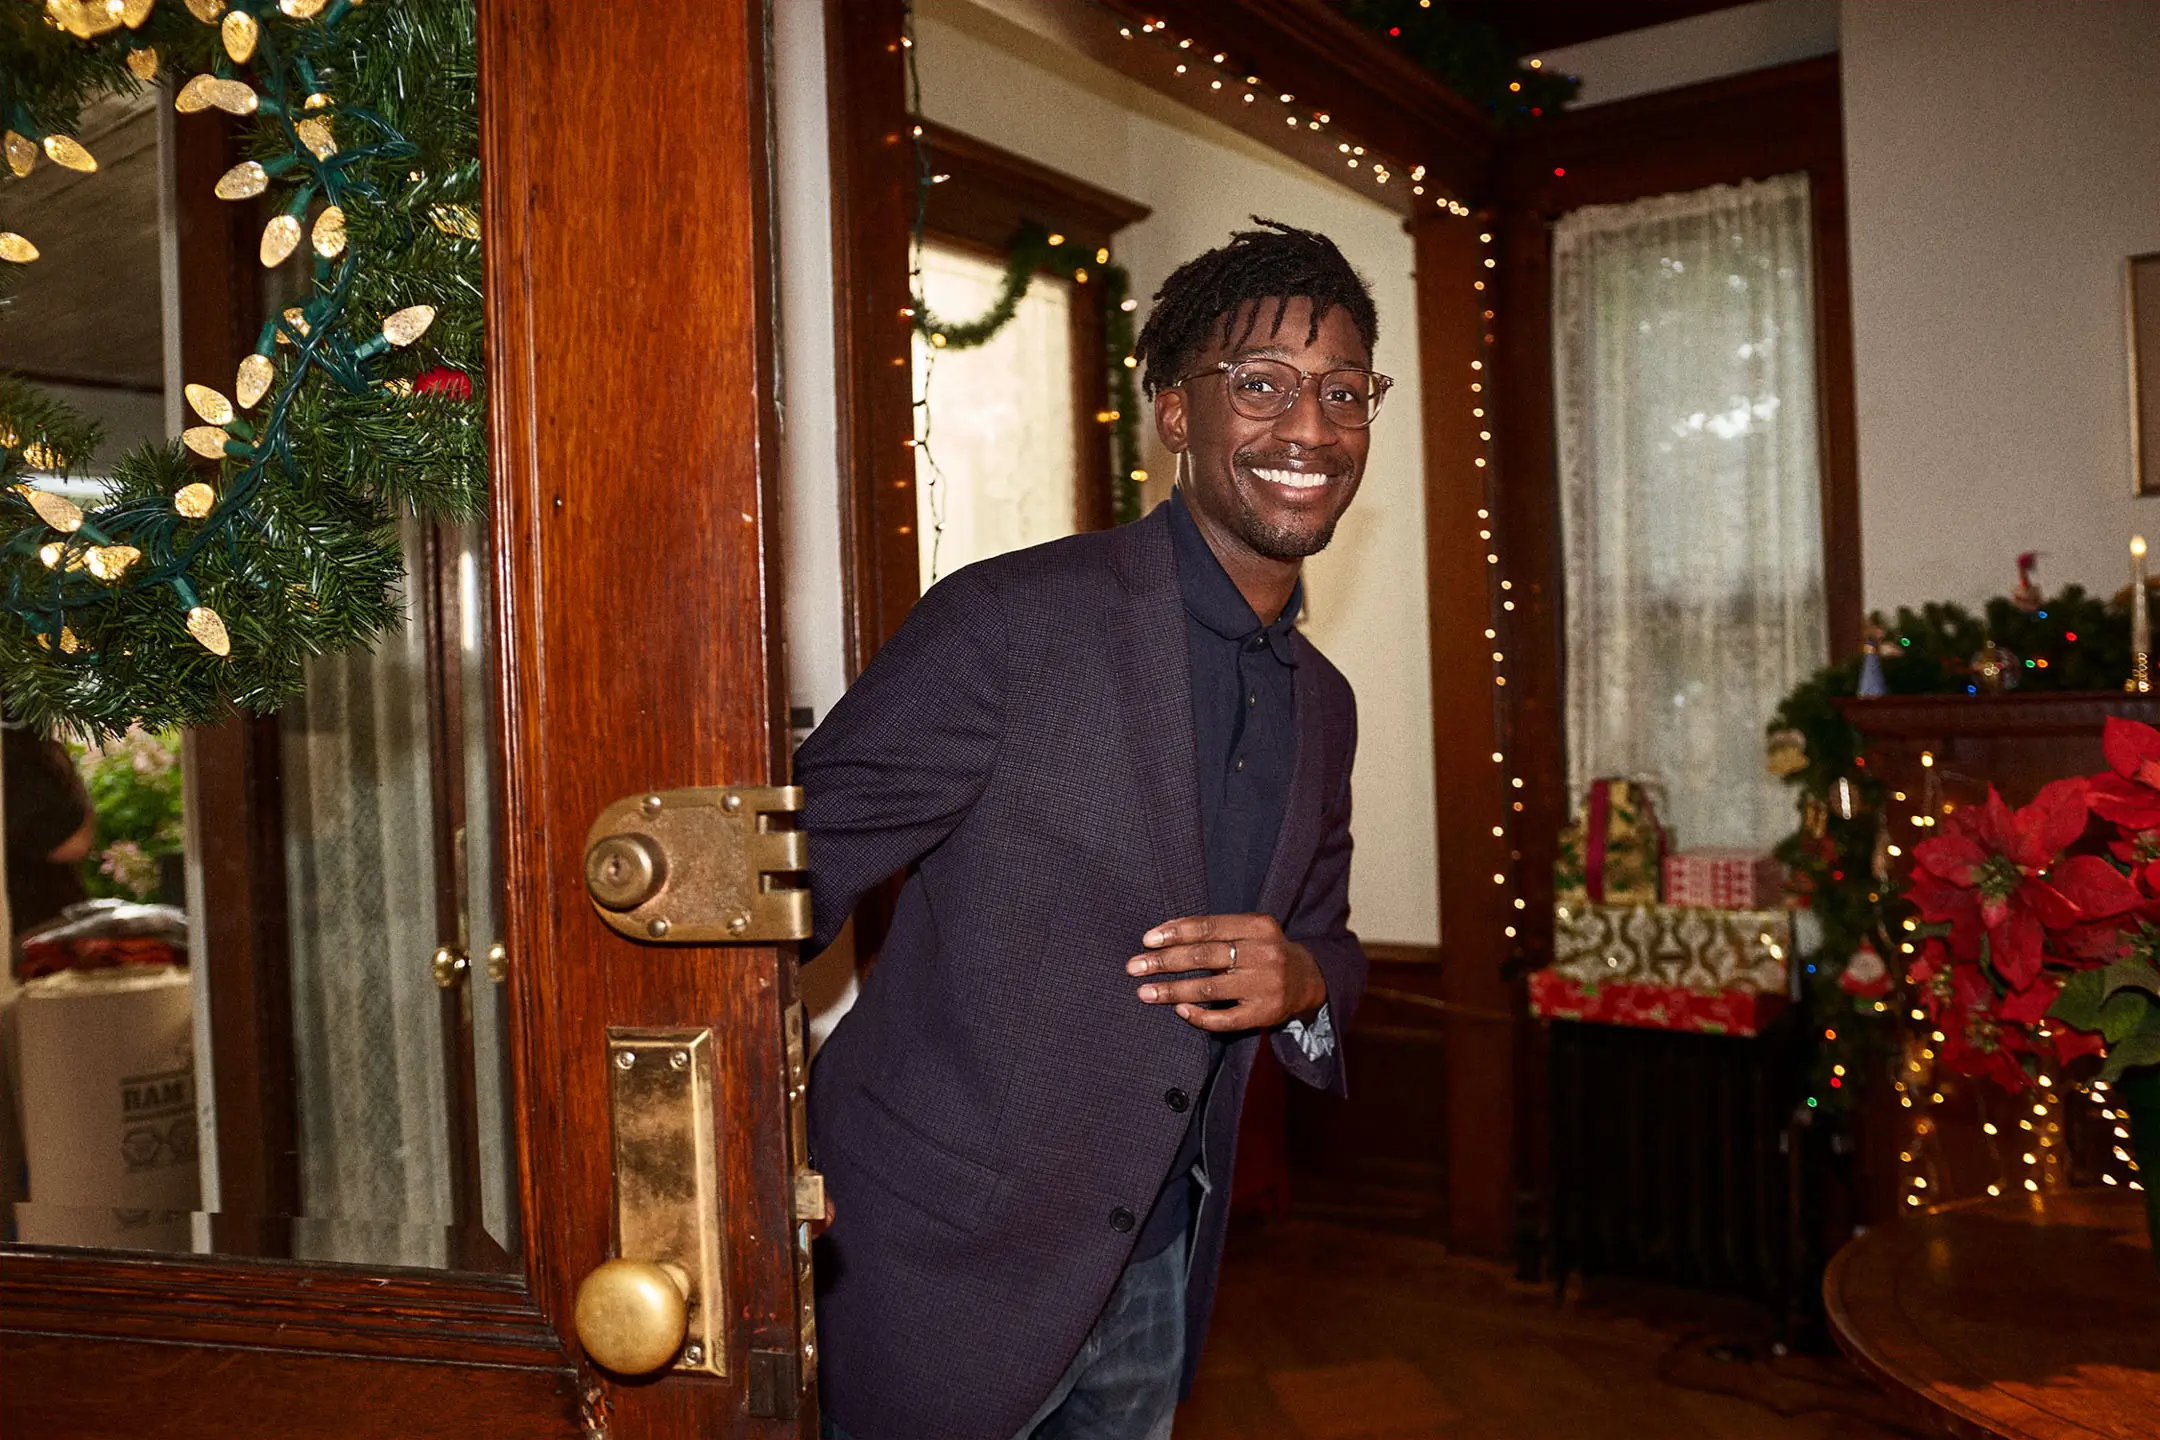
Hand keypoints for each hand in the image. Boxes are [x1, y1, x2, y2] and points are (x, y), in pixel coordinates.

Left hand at [1127, 912, 1326, 1032]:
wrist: (1308, 979)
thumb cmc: (1262, 951)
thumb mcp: (1249, 931)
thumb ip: (1215, 932)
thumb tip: (1159, 938)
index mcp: (1259, 927)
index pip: (1210, 927)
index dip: (1175, 933)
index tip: (1146, 940)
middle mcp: (1265, 954)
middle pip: (1205, 957)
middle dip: (1165, 962)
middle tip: (1135, 967)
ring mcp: (1266, 986)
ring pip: (1210, 988)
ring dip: (1172, 991)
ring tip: (1145, 992)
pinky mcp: (1265, 1013)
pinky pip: (1224, 1019)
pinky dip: (1199, 1016)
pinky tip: (1179, 1011)